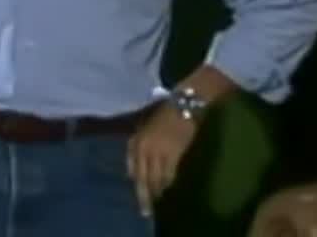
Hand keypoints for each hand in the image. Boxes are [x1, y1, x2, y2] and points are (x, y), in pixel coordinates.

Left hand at [126, 102, 197, 216]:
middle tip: (146, 211)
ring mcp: (158, 151)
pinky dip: (169, 181)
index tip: (139, 197)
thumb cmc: (164, 115)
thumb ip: (137, 149)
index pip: (133, 171)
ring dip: (158, 190)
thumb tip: (132, 174)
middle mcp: (143, 148)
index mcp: (135, 142)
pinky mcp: (173, 153)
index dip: (136, 186)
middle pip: (142, 179)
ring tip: (160, 198)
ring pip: (156, 178)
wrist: (184, 105)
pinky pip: (169, 173)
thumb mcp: (145, 129)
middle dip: (144, 195)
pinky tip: (169, 186)